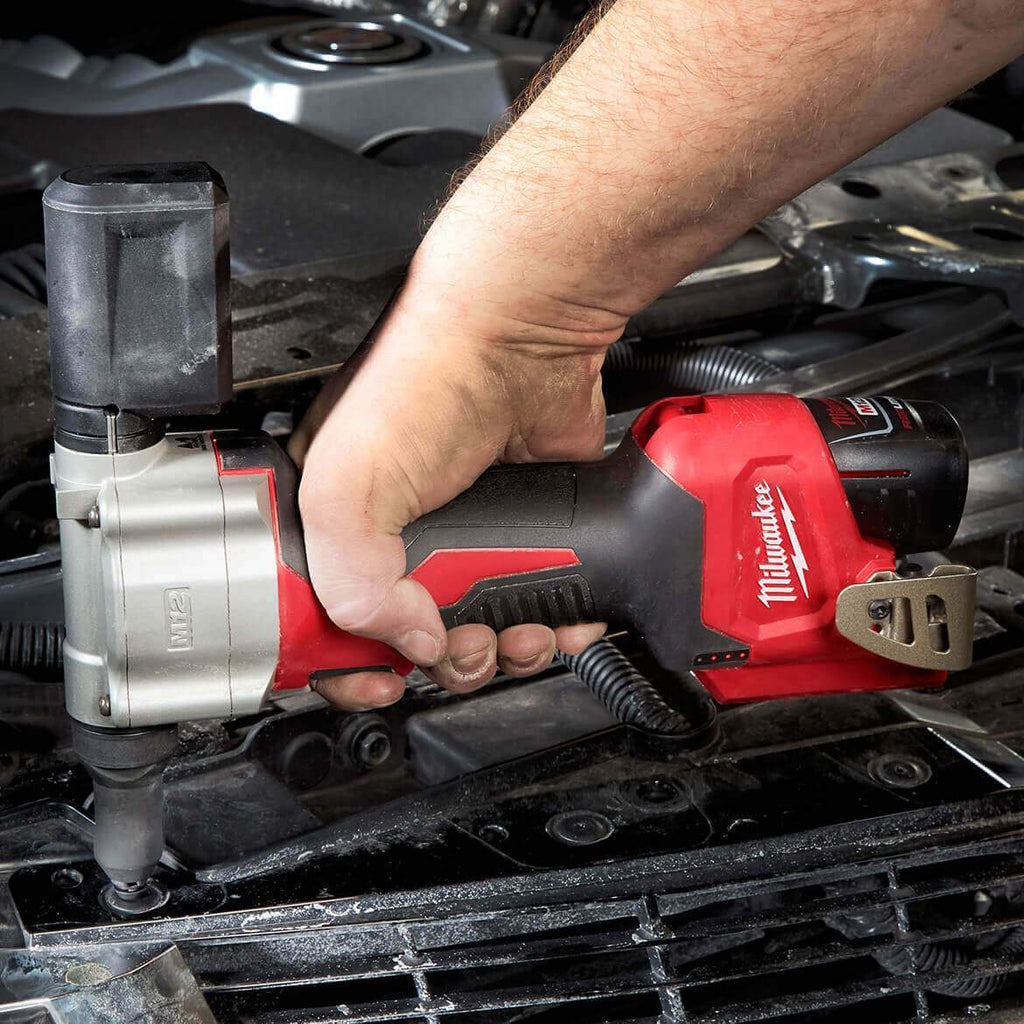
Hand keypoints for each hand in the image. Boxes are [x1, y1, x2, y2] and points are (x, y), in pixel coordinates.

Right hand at [294, 261, 611, 710]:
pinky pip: (540, 604)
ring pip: (480, 632)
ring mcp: (470, 537)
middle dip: (442, 663)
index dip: (348, 666)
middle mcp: (401, 537)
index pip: (326, 625)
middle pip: (411, 641)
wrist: (521, 336)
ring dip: (502, 652)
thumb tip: (406, 639)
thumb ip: (351, 581)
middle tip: (459, 647)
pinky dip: (552, 627)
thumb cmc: (424, 381)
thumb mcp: (346, 484)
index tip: (379, 683)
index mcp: (339, 528)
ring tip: (517, 632)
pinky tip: (554, 619)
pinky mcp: (528, 532)